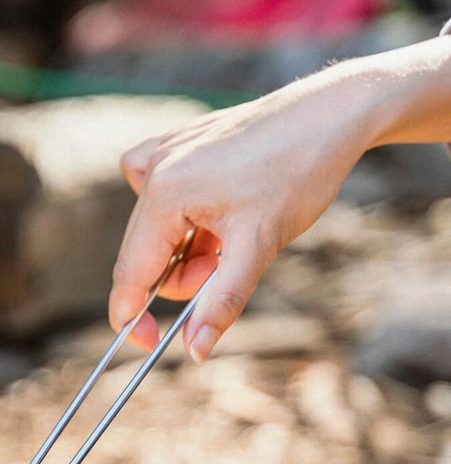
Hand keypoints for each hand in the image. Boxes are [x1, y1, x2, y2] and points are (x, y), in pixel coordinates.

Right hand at [108, 72, 370, 362]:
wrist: (332, 112)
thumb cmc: (299, 171)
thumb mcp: (259, 246)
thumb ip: (221, 302)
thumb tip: (194, 351)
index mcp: (164, 194)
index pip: (130, 274)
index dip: (133, 317)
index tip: (149, 344)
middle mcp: (153, 169)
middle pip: (144, 255)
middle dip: (181, 277)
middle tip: (222, 272)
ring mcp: (163, 153)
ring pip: (156, 231)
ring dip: (188, 250)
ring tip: (231, 238)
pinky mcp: (177, 146)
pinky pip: (161, 198)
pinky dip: (186, 219)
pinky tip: (216, 209)